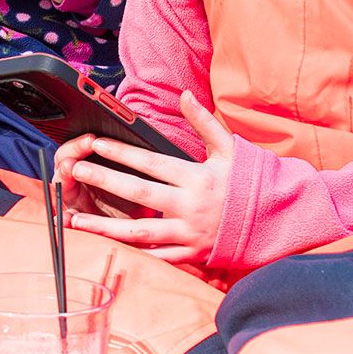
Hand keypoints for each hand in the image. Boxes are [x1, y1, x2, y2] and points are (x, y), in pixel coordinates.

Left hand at [59, 92, 235, 266]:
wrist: (275, 221)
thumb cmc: (250, 183)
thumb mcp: (230, 149)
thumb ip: (204, 123)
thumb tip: (185, 96)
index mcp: (198, 178)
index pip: (152, 163)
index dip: (122, 152)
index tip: (96, 144)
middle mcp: (190, 206)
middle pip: (140, 193)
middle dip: (105, 181)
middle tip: (77, 171)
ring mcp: (189, 233)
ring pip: (141, 232)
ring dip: (106, 226)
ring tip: (78, 220)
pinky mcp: (192, 254)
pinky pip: (157, 258)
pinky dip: (131, 256)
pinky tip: (106, 249)